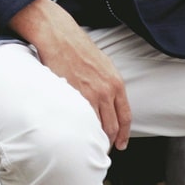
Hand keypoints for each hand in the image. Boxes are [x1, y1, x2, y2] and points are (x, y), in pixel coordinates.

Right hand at [9, 0, 130, 149]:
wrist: (59, 36)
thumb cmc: (78, 47)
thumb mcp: (102, 64)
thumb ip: (108, 84)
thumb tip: (108, 102)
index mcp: (116, 82)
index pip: (125, 116)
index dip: (124, 134)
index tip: (120, 144)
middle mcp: (107, 90)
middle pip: (112, 126)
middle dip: (108, 140)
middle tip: (102, 148)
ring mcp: (90, 93)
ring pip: (97, 126)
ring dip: (94, 138)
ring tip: (88, 144)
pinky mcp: (74, 94)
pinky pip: (82, 119)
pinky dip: (82, 129)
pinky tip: (77, 132)